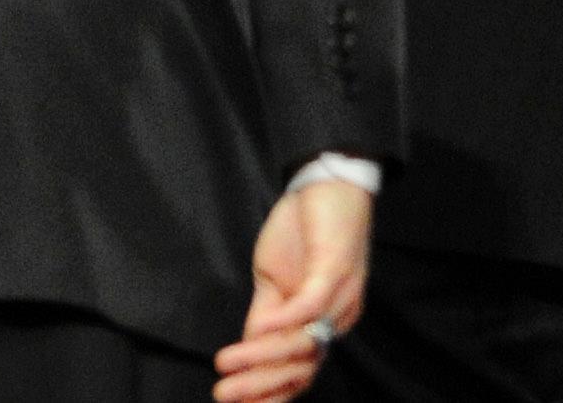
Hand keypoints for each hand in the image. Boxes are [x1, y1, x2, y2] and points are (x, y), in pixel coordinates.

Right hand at [213, 177, 370, 402]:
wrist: (329, 181)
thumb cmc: (304, 230)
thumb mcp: (274, 279)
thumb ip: (264, 315)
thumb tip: (247, 350)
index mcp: (324, 324)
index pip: (300, 374)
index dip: (269, 395)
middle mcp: (337, 317)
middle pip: (301, 368)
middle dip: (259, 386)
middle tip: (222, 395)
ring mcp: (339, 295)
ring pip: (304, 342)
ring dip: (262, 357)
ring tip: (225, 364)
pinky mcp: (334, 267)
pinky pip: (310, 303)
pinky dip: (284, 320)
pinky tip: (257, 328)